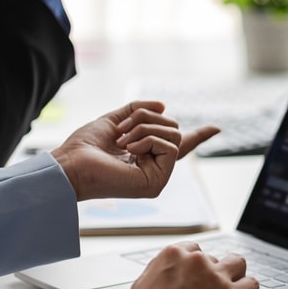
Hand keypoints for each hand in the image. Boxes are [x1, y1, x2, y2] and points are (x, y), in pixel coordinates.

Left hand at [50, 101, 219, 200]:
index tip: (216, 129)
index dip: (198, 136)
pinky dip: (147, 140)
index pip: (175, 143)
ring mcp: (158, 176)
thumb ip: (137, 110)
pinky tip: (129, 149)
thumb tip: (164, 105)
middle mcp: (155, 167)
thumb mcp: (113, 120)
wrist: (71, 164)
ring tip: (122, 141)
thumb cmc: (85, 147)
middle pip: (174, 129)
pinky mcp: (158, 182)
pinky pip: (170, 146)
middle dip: (147, 119)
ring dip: (145, 129)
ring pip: (174, 135)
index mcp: (146, 155)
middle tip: (121, 131)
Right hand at [128, 242, 259, 288]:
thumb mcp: (141, 287)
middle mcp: (197, 261)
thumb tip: (167, 274)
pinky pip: (252, 285)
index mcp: (174, 255)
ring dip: (235, 276)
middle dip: (214, 275)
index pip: (194, 250)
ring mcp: (217, 277)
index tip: (198, 280)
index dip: (198, 267)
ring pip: (238, 263)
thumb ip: (159, 273)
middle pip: (215, 259)